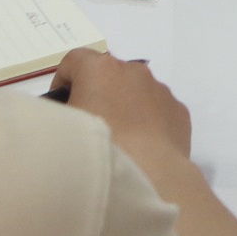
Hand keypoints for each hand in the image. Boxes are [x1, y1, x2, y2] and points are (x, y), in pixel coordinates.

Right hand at [55, 51, 191, 155]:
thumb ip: (57, 113)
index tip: (61, 105)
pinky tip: (138, 149)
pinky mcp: (178, 112)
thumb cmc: (94, 148)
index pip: (74, 60)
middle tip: (87, 126)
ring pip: (135, 92)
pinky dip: (146, 123)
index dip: (62, 79)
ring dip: (123, 108)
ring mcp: (161, 91)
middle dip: (96, 94)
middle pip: (108, 75)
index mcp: (101, 69)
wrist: (145, 176)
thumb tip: (65, 114)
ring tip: (115, 141)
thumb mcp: (60, 128)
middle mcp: (135, 72)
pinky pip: (157, 111)